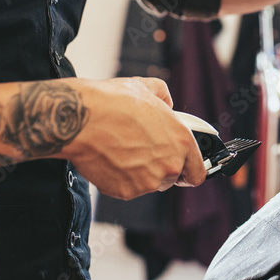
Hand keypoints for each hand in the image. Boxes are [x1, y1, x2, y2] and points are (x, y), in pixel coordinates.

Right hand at [61, 77, 206, 198]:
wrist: (82, 120)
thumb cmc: (113, 102)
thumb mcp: (148, 87)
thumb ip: (164, 96)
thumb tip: (166, 103)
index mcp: (182, 141)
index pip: (198, 172)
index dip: (190, 170)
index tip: (183, 170)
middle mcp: (170, 164)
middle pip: (171, 177)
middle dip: (159, 166)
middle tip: (140, 149)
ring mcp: (148, 181)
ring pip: (148, 183)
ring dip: (139, 172)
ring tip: (121, 149)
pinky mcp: (126, 192)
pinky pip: (127, 188)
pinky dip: (120, 178)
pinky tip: (110, 157)